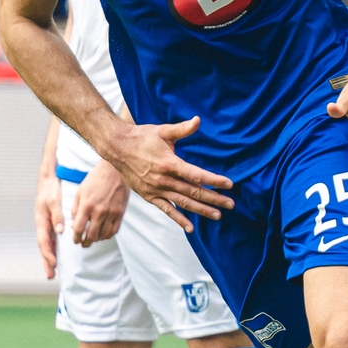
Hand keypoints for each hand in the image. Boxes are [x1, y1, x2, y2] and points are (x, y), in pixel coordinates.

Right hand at [33, 172, 61, 278]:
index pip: (44, 241)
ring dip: (49, 258)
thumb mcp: (53, 201)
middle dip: (46, 262)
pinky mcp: (51, 223)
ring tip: (52, 272)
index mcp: (41, 221)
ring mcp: (46, 225)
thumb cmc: (50, 189)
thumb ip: (57, 216)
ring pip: (47, 245)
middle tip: (50, 276)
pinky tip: (57, 257)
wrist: (48, 178)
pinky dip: (53, 250)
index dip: (48, 254)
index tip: (54, 264)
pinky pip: (52, 239)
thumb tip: (60, 231)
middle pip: (44, 247)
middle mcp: (42, 225)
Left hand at [67, 170, 129, 245]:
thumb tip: (73, 224)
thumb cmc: (95, 179)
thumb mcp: (80, 191)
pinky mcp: (120, 213)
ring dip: (96, 240)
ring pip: (103, 235)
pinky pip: (114, 231)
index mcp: (86, 205)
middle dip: (85, 242)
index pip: (78, 228)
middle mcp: (99, 211)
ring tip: (93, 239)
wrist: (114, 171)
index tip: (75, 240)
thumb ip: (75, 208)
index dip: (76, 238)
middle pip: (91, 235)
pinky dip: (108, 236)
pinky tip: (103, 235)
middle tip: (83, 244)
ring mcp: (111, 213)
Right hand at [103, 114, 233, 227]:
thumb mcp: (163, 131)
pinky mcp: (149, 196)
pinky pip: (166, 210)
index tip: (229, 184)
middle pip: (194, 191)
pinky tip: (190, 228)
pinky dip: (179, 219)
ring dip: (201, 209)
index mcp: (170, 163)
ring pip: (183, 203)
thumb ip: (182, 129)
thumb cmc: (141, 137)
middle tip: (231, 204)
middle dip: (214, 198)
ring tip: (218, 215)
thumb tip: (198, 120)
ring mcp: (156, 190)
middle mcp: (164, 179)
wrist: (117, 148)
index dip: (214, 180)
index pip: (197, 175)